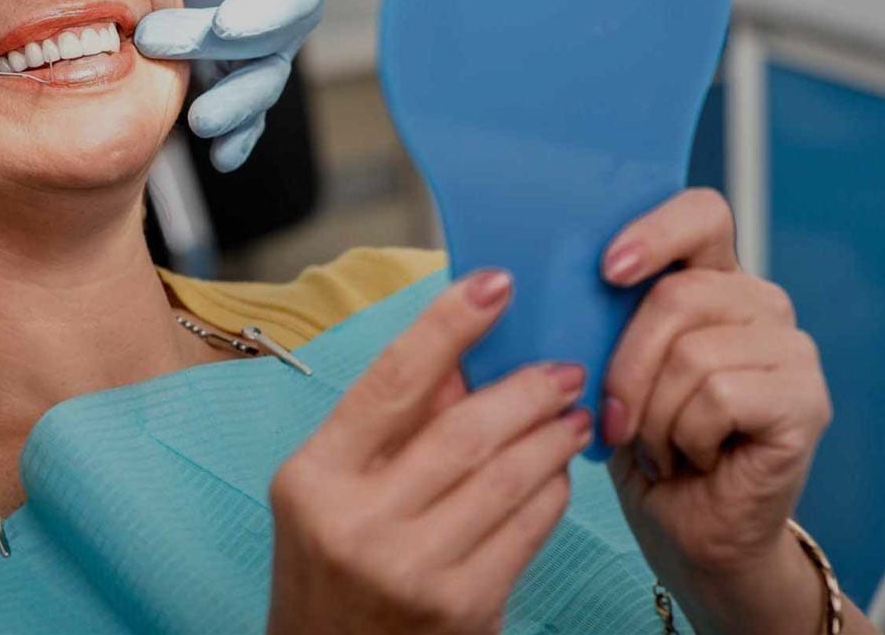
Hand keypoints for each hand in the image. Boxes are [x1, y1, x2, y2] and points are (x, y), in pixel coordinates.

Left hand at [134, 0, 337, 171]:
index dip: (265, 12)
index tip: (227, 24)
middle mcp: (286, 10)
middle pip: (268, 48)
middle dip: (226, 59)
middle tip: (159, 44)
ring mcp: (257, 47)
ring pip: (259, 88)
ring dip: (236, 111)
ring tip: (202, 126)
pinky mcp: (227, 71)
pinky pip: (242, 111)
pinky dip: (238, 138)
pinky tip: (221, 157)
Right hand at [266, 270, 591, 634]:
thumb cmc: (330, 566)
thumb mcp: (332, 489)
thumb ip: (390, 425)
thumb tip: (464, 354)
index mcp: (313, 477)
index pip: (390, 382)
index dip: (447, 325)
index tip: (494, 283)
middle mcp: (358, 523)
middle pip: (463, 431)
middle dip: (524, 389)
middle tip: (562, 367)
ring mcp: (413, 569)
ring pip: (507, 478)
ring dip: (550, 437)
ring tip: (570, 413)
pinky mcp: (464, 609)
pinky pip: (528, 530)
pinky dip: (551, 491)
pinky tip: (556, 472)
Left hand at [600, 189, 833, 631]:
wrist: (684, 529)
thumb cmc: (639, 442)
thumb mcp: (603, 366)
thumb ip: (596, 314)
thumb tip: (541, 280)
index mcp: (708, 277)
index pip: (700, 213)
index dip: (655, 232)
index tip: (609, 269)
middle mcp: (757, 302)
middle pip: (677, 294)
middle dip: (625, 366)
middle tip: (615, 417)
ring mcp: (789, 349)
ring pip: (692, 353)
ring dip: (654, 414)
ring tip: (661, 444)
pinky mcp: (804, 399)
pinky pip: (719, 396)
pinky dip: (686, 436)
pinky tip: (693, 458)